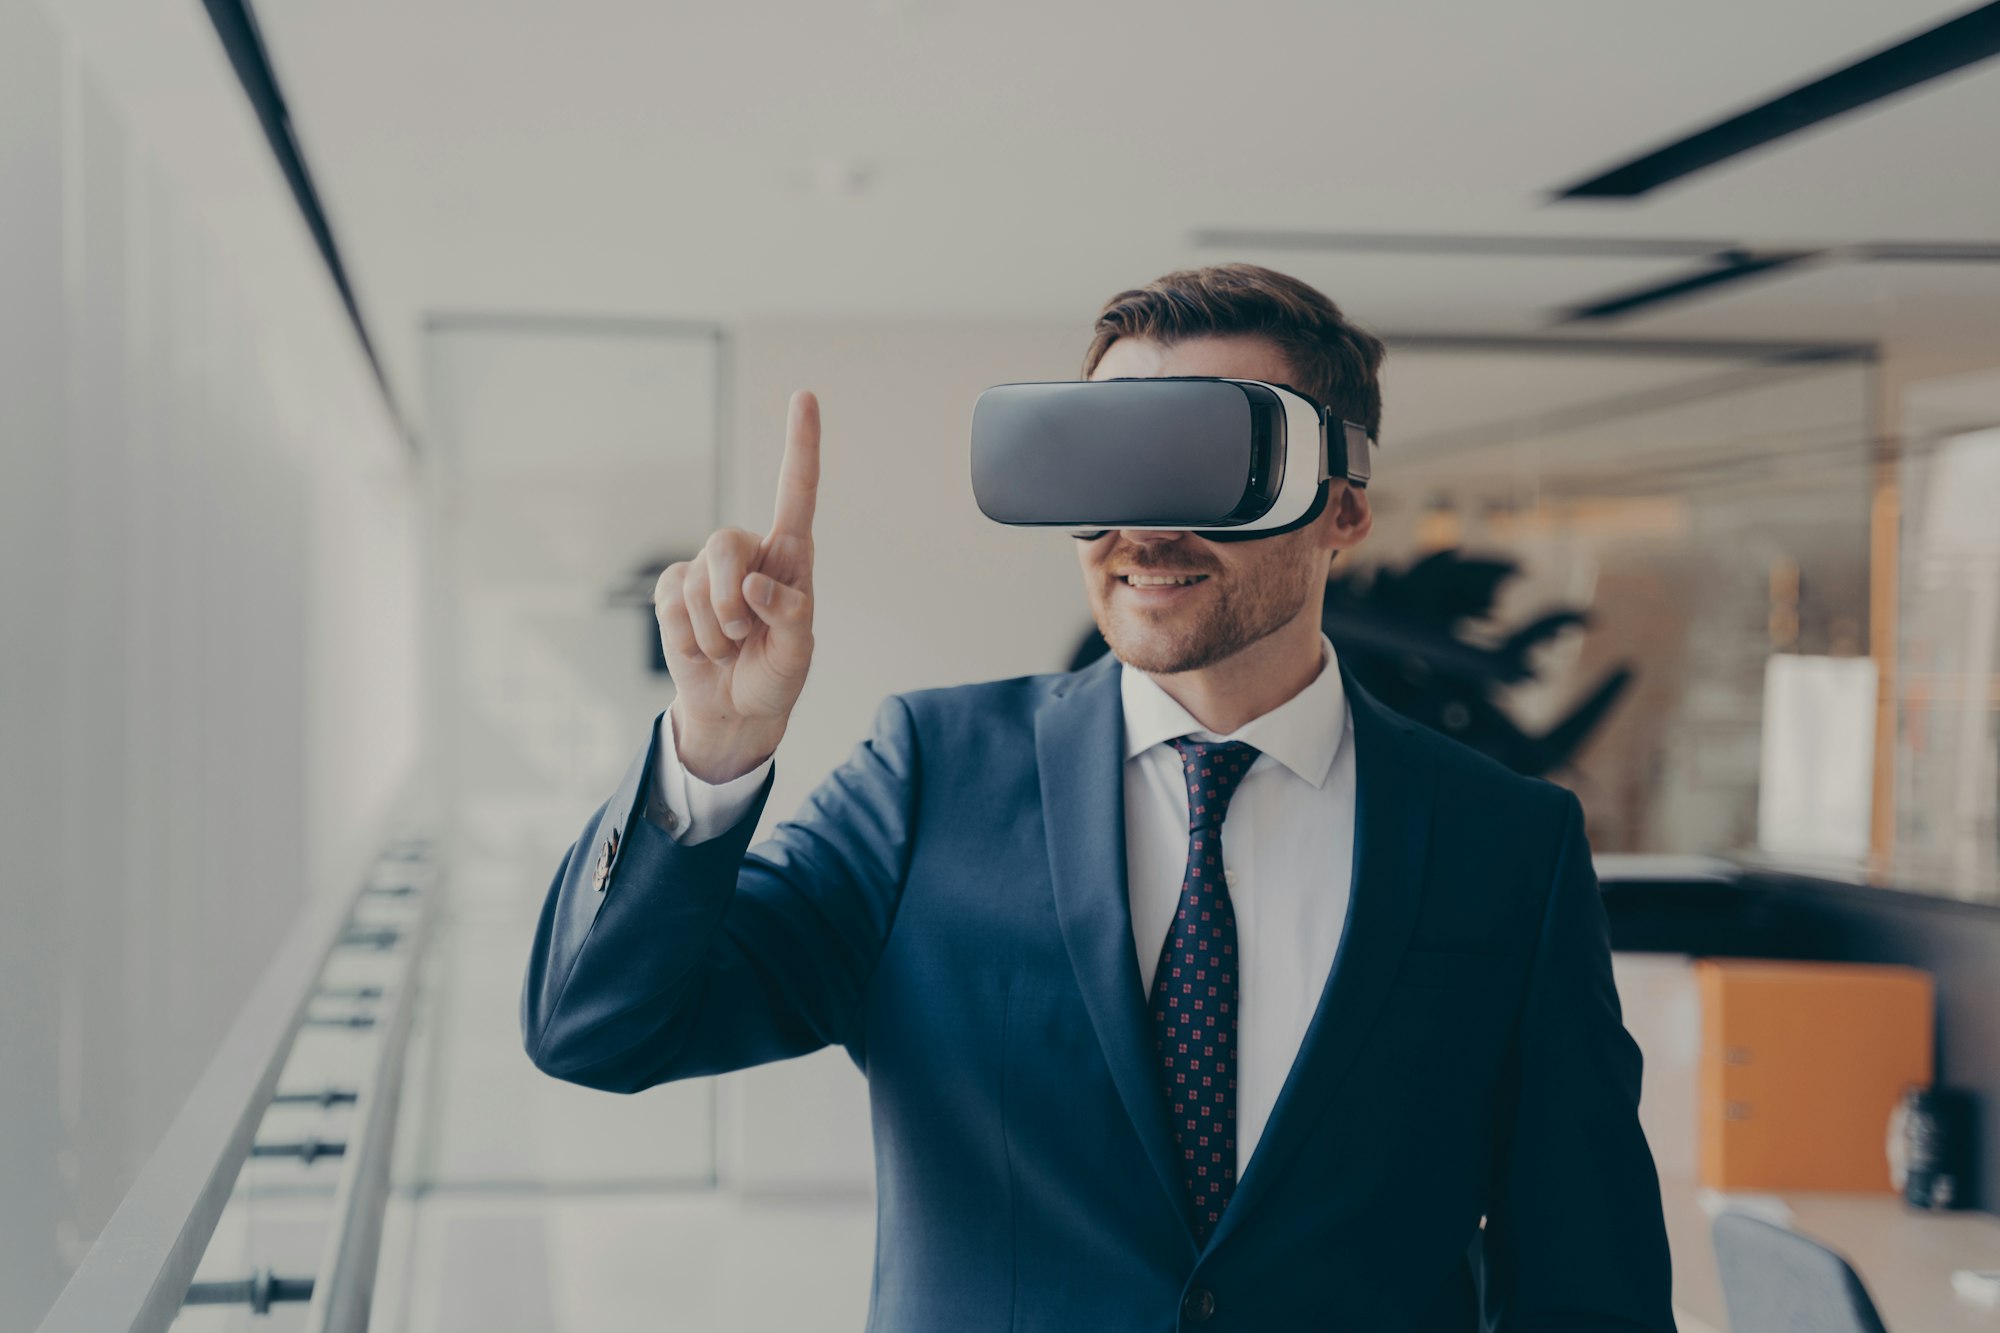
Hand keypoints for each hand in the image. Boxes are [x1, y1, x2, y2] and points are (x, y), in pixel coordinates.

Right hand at [655, 390, 819, 781]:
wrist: (736, 708)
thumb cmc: (776, 673)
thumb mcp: (798, 653)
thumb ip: (789, 615)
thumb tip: (754, 585)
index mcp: (791, 555)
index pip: (798, 491)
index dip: (801, 444)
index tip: (804, 396)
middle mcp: (749, 553)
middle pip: (726, 544)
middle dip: (729, 601)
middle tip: (742, 635)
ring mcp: (707, 570)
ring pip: (698, 581)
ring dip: (714, 630)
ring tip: (730, 648)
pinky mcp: (674, 590)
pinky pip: (673, 605)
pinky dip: (690, 638)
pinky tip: (704, 648)